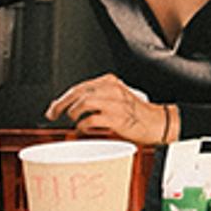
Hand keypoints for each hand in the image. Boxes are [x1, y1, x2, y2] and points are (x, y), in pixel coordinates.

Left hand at [45, 76, 170, 146]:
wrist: (157, 122)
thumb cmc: (136, 113)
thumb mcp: (115, 98)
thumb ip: (95, 99)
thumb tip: (67, 106)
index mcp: (110, 82)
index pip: (79, 87)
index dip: (62, 98)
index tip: (54, 107)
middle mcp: (112, 90)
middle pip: (78, 93)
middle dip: (61, 105)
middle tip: (53, 115)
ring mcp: (116, 103)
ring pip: (84, 102)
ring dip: (73, 113)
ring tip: (74, 120)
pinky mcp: (118, 118)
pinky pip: (92, 119)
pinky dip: (83, 125)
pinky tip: (83, 128)